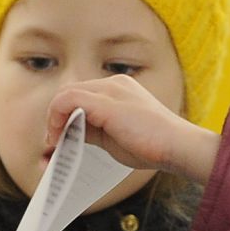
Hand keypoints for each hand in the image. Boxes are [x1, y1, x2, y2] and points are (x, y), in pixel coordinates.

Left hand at [43, 75, 220, 182]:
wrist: (177, 146)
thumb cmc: (153, 146)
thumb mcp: (114, 137)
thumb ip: (92, 131)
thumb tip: (68, 135)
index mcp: (118, 89)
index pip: (80, 96)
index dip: (63, 116)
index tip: (58, 140)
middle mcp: (113, 84)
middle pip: (71, 93)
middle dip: (55, 119)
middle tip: (52, 143)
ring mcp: (111, 90)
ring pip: (67, 94)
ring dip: (54, 119)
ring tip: (54, 142)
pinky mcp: (107, 102)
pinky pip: (69, 100)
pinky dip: (58, 117)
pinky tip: (59, 137)